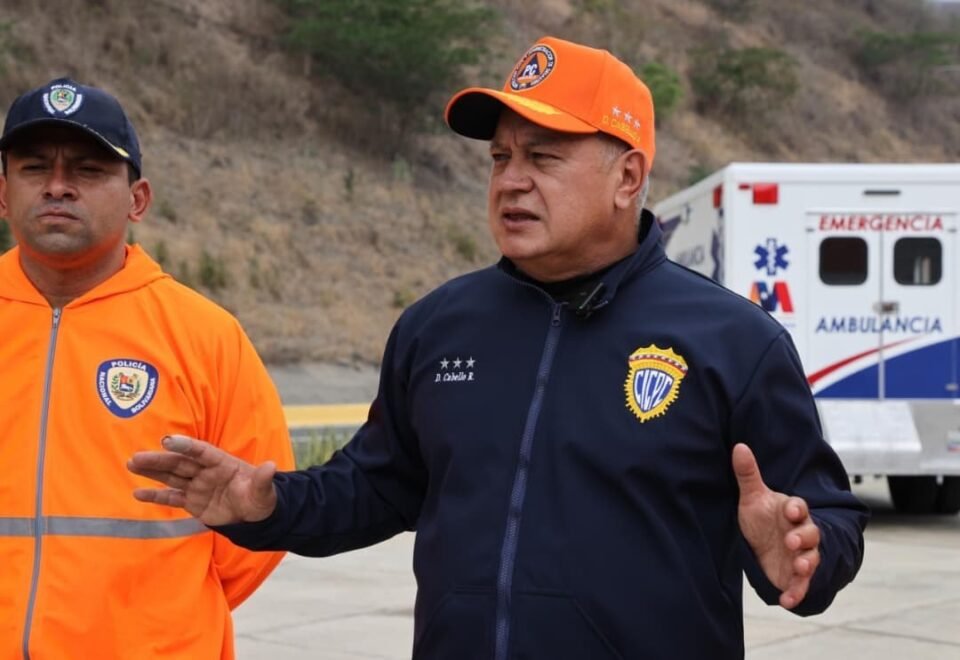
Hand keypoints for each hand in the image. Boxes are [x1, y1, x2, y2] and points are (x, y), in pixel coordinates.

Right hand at [127, 435, 277, 525]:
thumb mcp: (264, 491)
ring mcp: (197, 486)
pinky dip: (156, 496)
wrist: (254, 515)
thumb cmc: (260, 498)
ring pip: (171, 477)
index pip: (202, 452)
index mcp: (223, 463)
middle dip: (159, 460)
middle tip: (137, 456)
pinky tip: (137, 493)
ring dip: (152, 471)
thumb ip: (263, 480)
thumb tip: (271, 466)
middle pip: (180, 463)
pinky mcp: (192, 501)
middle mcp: (206, 471)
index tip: (168, 441)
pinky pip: (172, 497)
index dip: (186, 446)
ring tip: (132, 464)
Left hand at [733, 443, 820, 608]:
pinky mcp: (795, 575)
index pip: (800, 507)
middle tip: (792, 541)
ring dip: (806, 562)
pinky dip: (796, 593)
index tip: (791, 509)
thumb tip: (739, 446)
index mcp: (791, 511)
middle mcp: (800, 532)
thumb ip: (748, 474)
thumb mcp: (752, 497)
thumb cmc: (761, 518)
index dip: (797, 509)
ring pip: (811, 558)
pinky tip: (787, 600)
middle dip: (803, 537)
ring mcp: (800, 555)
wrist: (762, 545)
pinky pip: (801, 585)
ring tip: (798, 565)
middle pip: (810, 533)